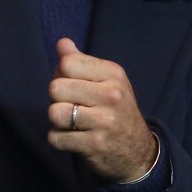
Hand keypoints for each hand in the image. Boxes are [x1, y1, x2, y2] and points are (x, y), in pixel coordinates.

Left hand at [48, 38, 156, 182]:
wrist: (136, 148)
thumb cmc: (115, 108)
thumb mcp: (107, 80)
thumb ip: (82, 61)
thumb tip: (61, 42)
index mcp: (113, 73)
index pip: (68, 63)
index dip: (61, 74)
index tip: (73, 84)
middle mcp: (111, 94)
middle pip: (56, 87)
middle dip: (57, 98)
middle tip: (72, 105)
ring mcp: (104, 120)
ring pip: (54, 113)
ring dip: (57, 120)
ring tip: (72, 121)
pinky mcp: (94, 144)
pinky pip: (56, 138)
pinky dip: (59, 139)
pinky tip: (74, 137)